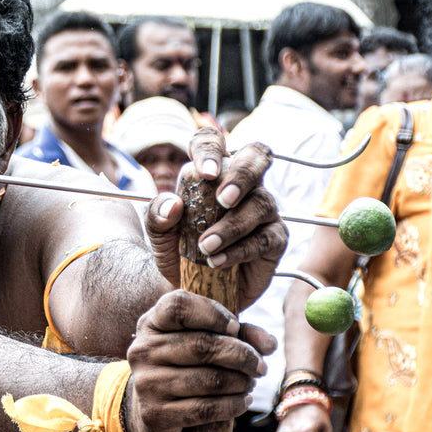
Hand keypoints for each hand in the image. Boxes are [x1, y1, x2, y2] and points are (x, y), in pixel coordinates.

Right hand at [122, 290, 272, 431]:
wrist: (152, 413)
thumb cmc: (184, 368)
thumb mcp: (205, 341)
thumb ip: (239, 335)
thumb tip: (270, 345)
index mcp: (152, 323)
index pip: (177, 306)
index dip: (212, 313)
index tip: (235, 327)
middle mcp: (143, 350)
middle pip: (201, 345)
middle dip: (241, 356)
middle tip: (260, 366)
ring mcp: (147, 383)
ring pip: (208, 380)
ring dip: (240, 382)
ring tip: (250, 383)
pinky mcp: (156, 414)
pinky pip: (204, 409)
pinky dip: (232, 405)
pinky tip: (243, 401)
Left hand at [143, 129, 286, 312]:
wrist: (189, 289)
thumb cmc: (176, 252)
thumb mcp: (159, 234)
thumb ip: (157, 215)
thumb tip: (172, 204)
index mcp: (211, 173)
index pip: (213, 142)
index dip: (210, 149)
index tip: (203, 172)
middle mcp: (242, 185)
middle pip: (256, 156)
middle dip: (242, 174)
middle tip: (223, 199)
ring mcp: (262, 210)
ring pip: (261, 203)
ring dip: (232, 225)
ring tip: (205, 247)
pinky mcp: (274, 240)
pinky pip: (265, 239)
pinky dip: (239, 250)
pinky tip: (217, 261)